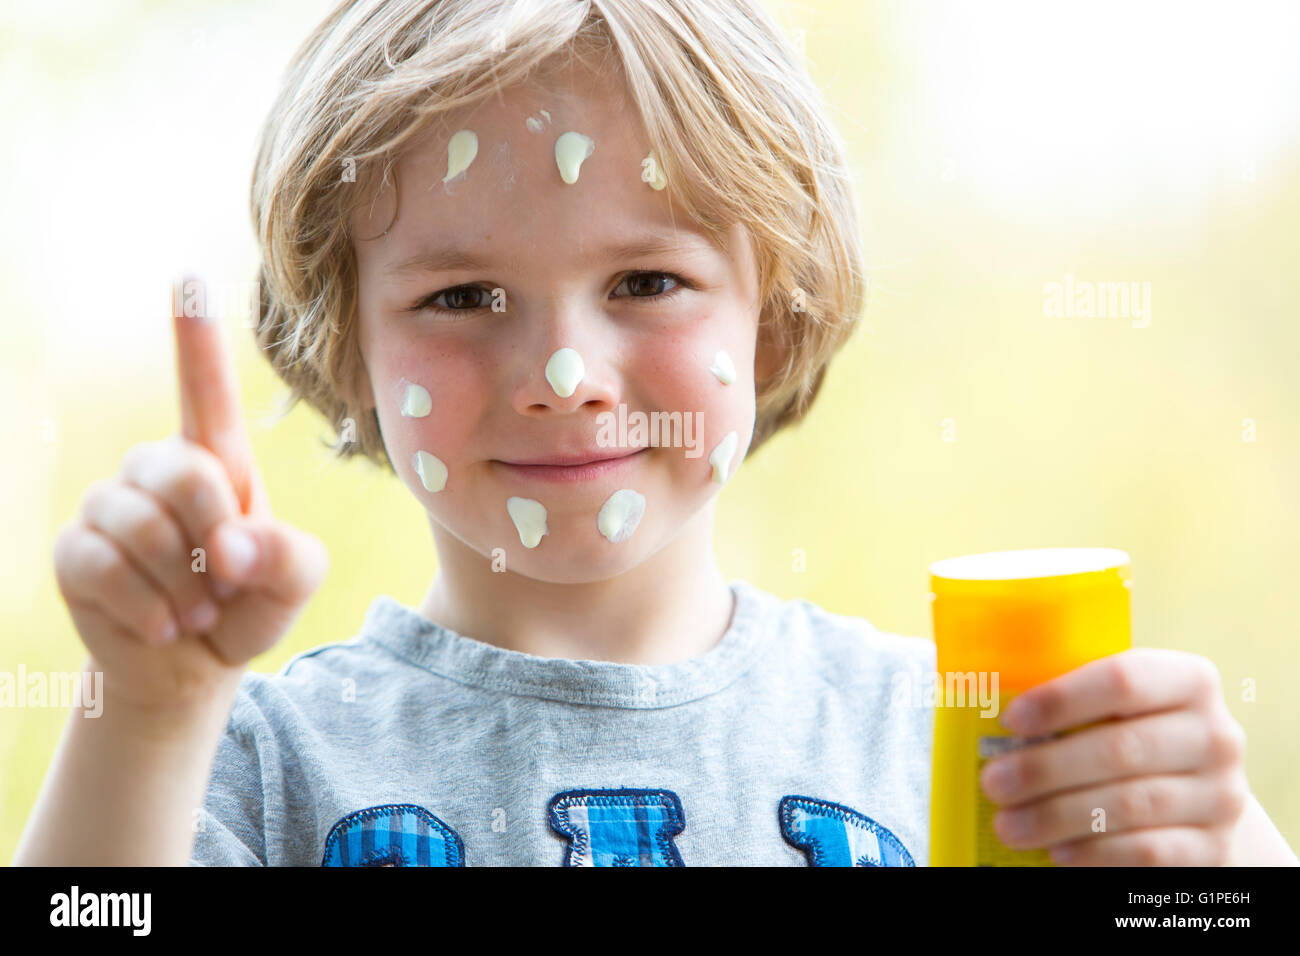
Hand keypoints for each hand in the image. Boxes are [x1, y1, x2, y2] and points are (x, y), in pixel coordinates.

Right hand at [52, 277, 328, 717]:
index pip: (203, 389)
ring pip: (138, 525)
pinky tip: (163, 625)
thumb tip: (231, 547)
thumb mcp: (294, 582)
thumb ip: (291, 559)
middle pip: (185, 474)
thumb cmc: (248, 605)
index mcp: (217, 460)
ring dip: (180, 585)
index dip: (193, 336)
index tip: (187, 278)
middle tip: (227, 583)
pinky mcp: (74, 551)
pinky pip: (101, 567)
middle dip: (214, 537)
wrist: (193, 663)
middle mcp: (157, 469)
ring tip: (198, 610)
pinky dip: (145, 607)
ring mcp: (109, 505)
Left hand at [979, 647, 1249, 865]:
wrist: (1197, 800)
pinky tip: (1057, 852)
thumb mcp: (1114, 708)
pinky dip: (1095, 852)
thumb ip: (1071, 700)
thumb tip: (987, 710)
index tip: (1010, 721)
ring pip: (1129, 804)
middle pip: (1121, 748)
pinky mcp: (1215, 847)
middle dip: (1045, 768)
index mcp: (1188, 680)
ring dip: (1057, 816)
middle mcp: (1215, 734)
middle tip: (992, 782)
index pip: (1123, 679)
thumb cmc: (1132, 737)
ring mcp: (1222, 795)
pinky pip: (1148, 852)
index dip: (1061, 699)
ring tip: (1008, 824)